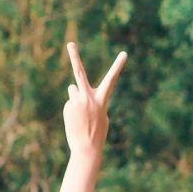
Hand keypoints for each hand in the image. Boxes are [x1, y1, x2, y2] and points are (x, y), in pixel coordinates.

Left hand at [62, 41, 126, 161]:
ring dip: (76, 98)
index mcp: (102, 99)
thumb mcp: (101, 114)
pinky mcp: (68, 106)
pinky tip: (75, 119)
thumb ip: (91, 99)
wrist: (87, 147)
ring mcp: (76, 101)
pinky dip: (72, 108)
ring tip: (80, 113)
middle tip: (70, 43)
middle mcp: (88, 97)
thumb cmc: (98, 131)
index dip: (118, 66)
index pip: (111, 79)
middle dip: (75, 57)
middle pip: (79, 73)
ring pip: (73, 90)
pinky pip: (70, 101)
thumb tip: (76, 90)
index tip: (124, 53)